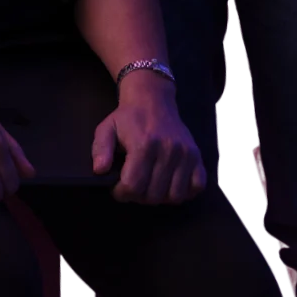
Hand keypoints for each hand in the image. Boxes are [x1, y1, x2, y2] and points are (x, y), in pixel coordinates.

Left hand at [92, 82, 205, 203]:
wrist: (153, 99)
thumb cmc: (128, 117)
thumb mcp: (107, 128)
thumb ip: (100, 149)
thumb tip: (99, 170)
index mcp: (144, 144)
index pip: (133, 186)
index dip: (122, 193)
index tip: (118, 188)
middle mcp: (168, 150)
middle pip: (154, 195)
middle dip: (139, 196)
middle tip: (134, 186)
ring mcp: (186, 154)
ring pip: (175, 196)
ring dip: (161, 197)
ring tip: (150, 186)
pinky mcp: (197, 156)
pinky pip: (197, 187)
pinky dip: (185, 191)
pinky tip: (171, 183)